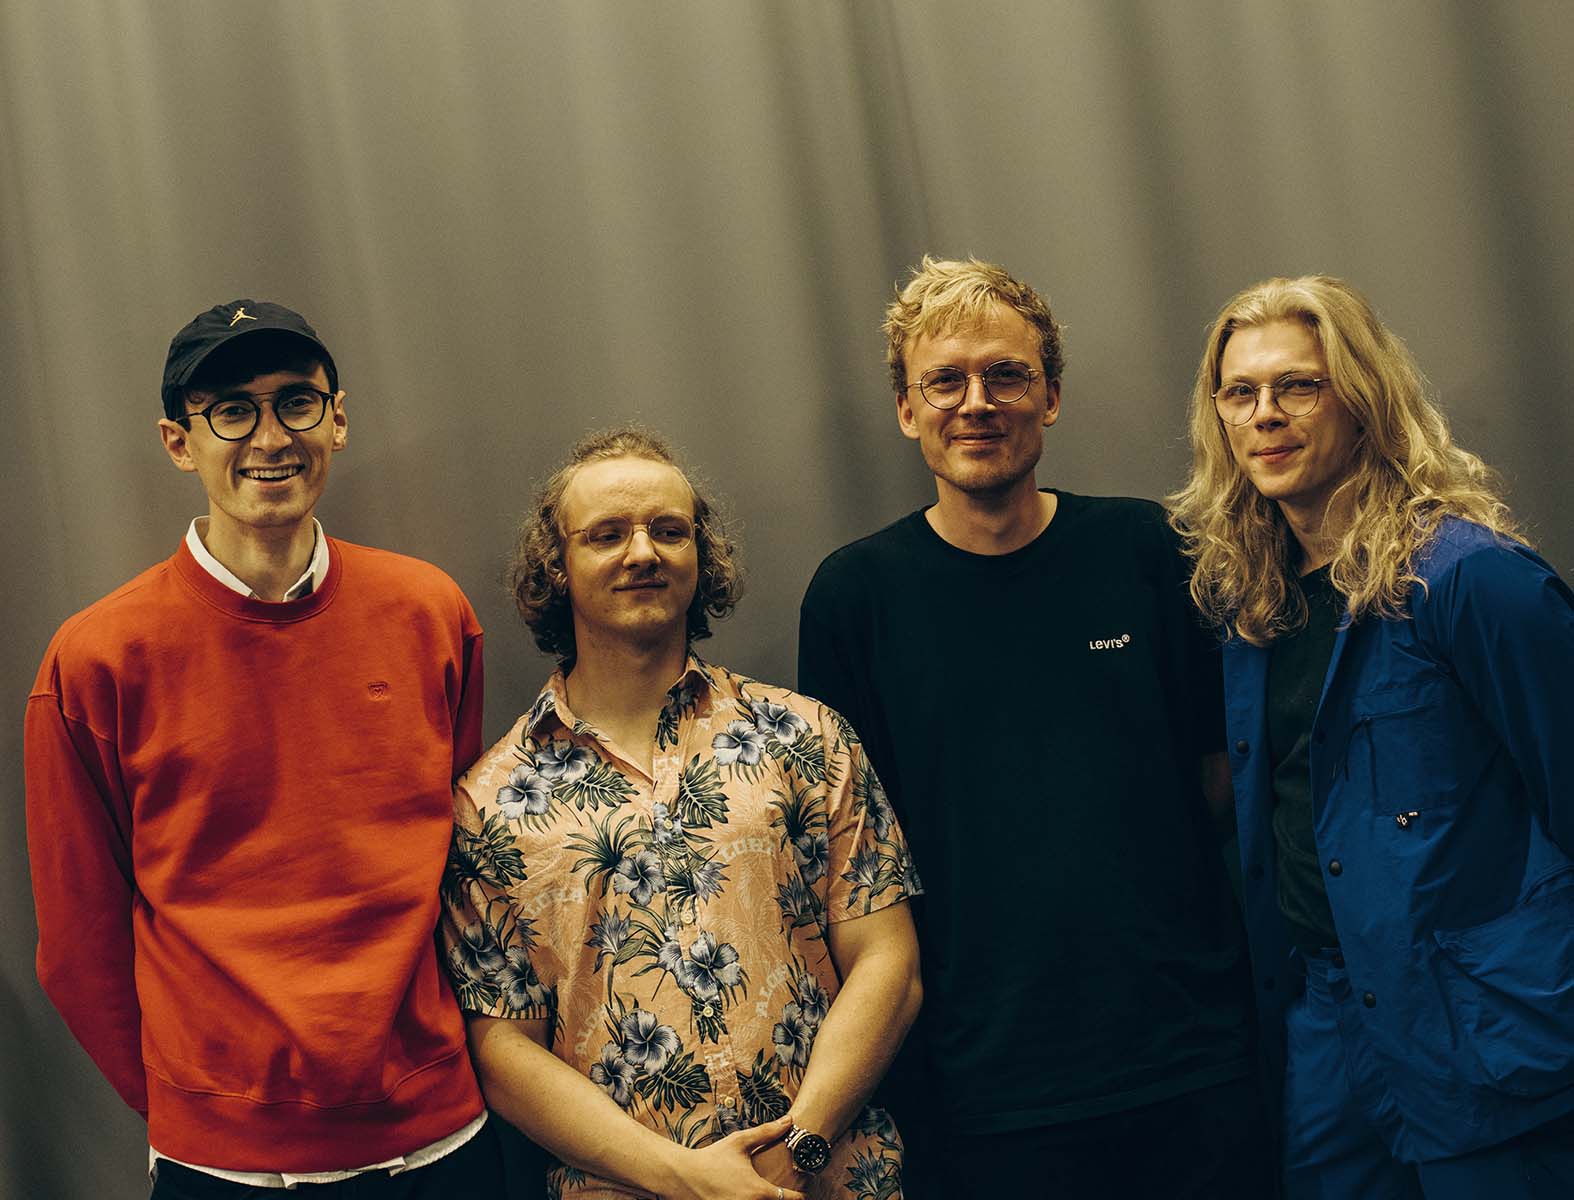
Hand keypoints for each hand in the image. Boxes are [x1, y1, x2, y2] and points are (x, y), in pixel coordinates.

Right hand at [660, 1114, 804, 1199]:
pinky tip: (746, 1196)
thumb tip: (788, 1120)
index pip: (791, 1199)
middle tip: (783, 1192)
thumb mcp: (739, 1142)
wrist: (685, 1176)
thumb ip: (766, 1132)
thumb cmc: (713, 1158)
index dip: (800, 1195)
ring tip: (764, 1193)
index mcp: (758, 1190)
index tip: (802, 1191)